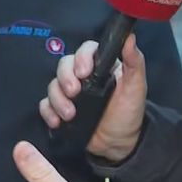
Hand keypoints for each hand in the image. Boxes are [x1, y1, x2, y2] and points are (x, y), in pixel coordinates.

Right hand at [40, 35, 145, 162]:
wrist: (119, 144)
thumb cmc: (129, 113)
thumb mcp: (136, 86)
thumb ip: (134, 62)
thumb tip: (130, 37)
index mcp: (100, 66)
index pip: (85, 51)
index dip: (81, 57)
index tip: (84, 72)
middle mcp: (82, 77)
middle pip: (64, 65)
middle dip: (65, 78)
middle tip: (74, 92)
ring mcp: (69, 93)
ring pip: (53, 85)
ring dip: (58, 99)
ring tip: (70, 114)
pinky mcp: (60, 109)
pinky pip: (45, 105)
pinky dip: (48, 111)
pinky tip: (58, 121)